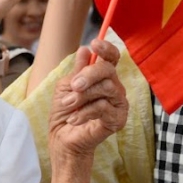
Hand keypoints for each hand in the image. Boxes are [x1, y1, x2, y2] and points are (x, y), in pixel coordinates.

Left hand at [49, 39, 127, 161]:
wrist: (63, 138)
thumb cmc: (65, 111)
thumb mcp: (67, 86)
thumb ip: (78, 70)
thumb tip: (84, 49)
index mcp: (103, 77)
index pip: (112, 58)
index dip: (106, 49)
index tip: (94, 43)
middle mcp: (115, 88)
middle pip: (109, 70)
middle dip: (88, 75)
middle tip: (74, 85)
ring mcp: (119, 104)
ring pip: (106, 88)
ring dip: (83, 96)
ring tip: (69, 105)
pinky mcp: (118, 120)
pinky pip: (103, 107)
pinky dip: (84, 112)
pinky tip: (73, 119)